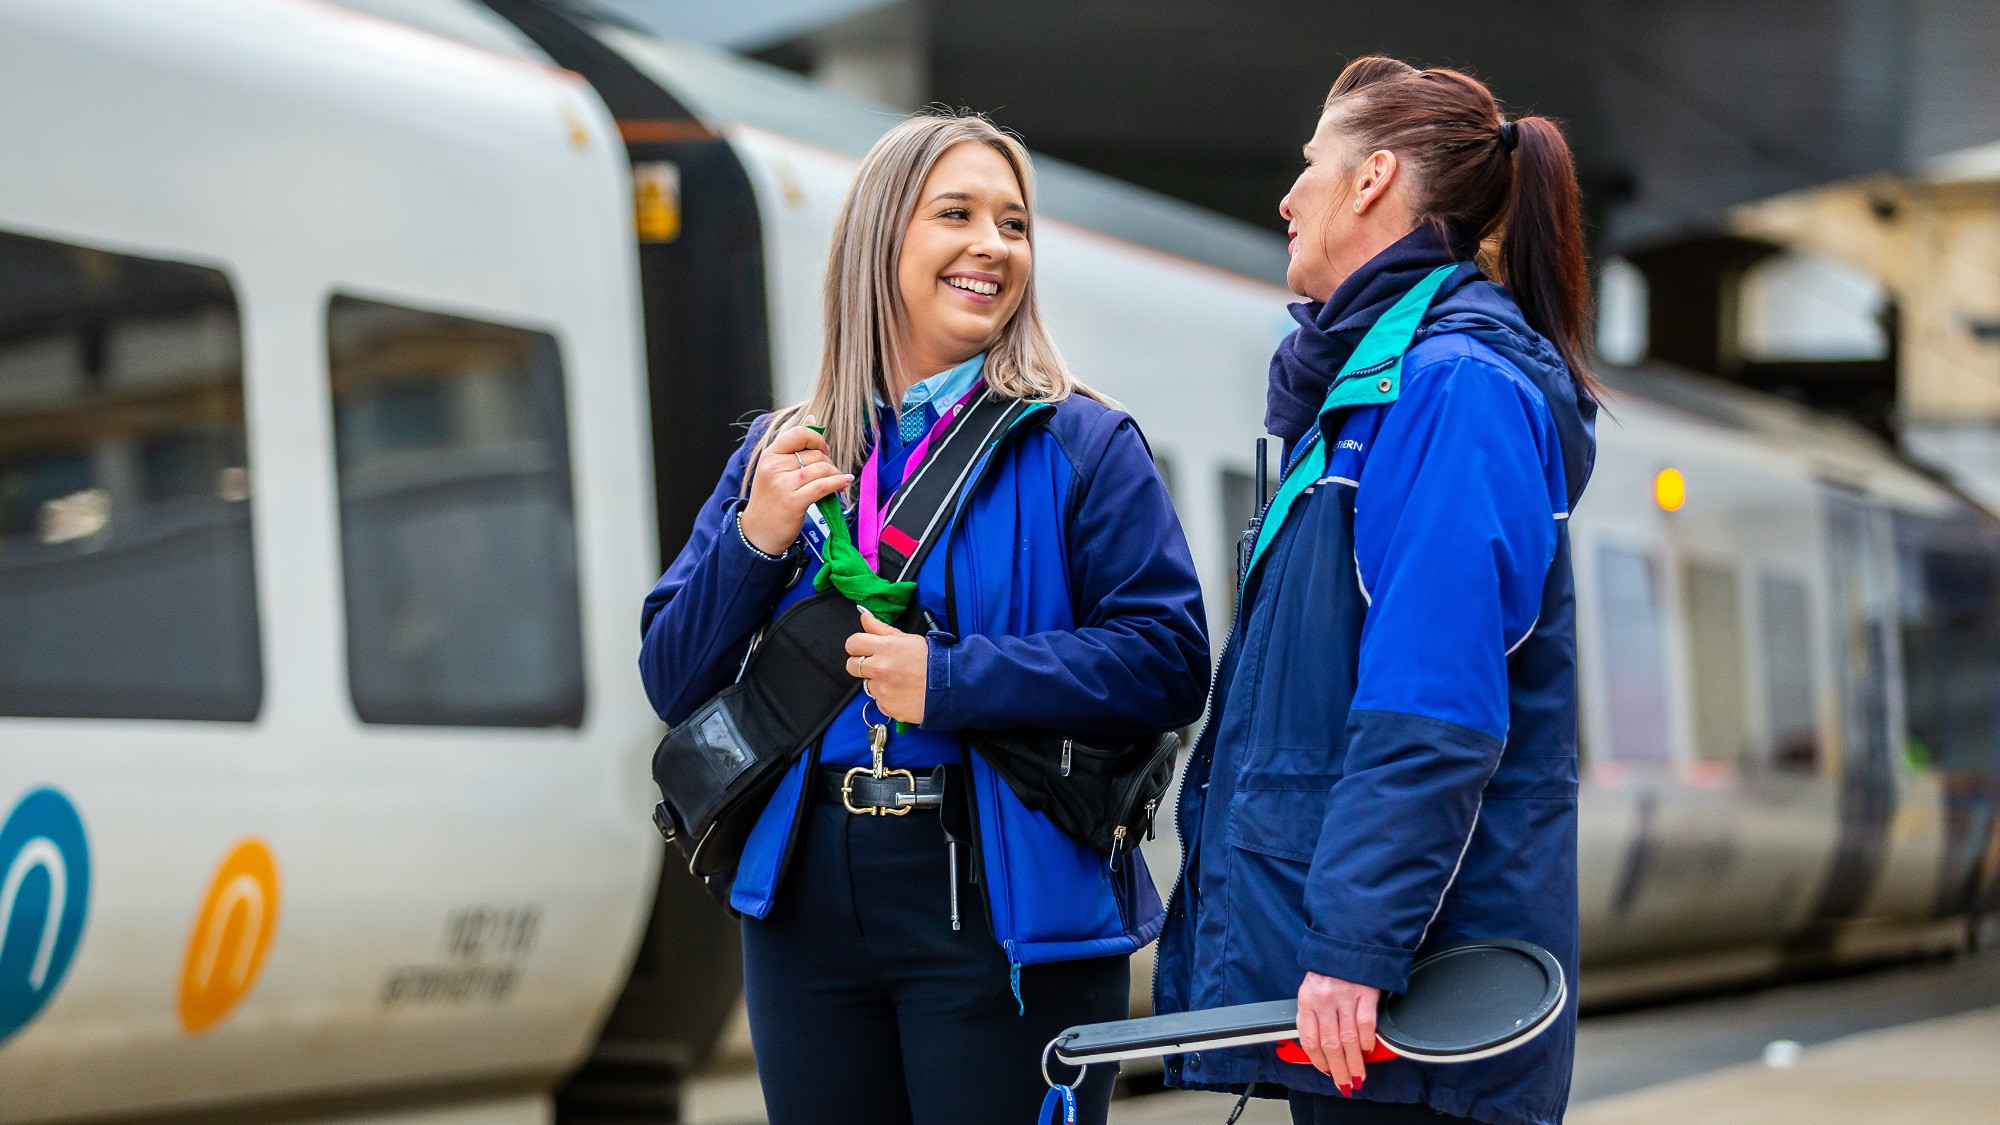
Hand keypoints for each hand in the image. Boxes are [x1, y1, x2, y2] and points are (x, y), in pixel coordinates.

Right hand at [740, 424, 852, 555]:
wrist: (758, 531)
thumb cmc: (771, 499)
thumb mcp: (775, 470)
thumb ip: (793, 448)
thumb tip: (813, 418)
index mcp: (769, 455)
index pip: (798, 434)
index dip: (817, 439)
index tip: (823, 450)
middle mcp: (774, 466)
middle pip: (814, 454)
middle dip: (829, 462)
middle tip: (832, 473)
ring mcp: (783, 484)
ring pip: (822, 469)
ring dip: (835, 474)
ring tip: (839, 481)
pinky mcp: (793, 501)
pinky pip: (823, 486)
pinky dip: (838, 483)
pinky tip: (844, 483)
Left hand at [844, 609, 927, 723]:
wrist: (950, 686)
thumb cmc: (930, 659)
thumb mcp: (907, 639)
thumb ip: (881, 629)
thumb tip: (863, 616)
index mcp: (884, 648)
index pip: (852, 643)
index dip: (857, 646)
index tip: (865, 649)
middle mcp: (879, 669)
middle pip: (851, 666)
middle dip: (862, 664)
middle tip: (878, 666)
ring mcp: (882, 690)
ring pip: (867, 685)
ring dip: (878, 683)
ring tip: (898, 681)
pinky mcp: (887, 707)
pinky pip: (879, 701)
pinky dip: (887, 698)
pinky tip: (902, 693)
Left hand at [1296, 972, 1379, 1093]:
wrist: (1348, 941)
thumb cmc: (1329, 968)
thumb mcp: (1312, 988)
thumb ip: (1314, 1015)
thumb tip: (1320, 1047)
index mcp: (1307, 999)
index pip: (1309, 1039)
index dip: (1318, 1061)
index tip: (1326, 1072)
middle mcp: (1324, 999)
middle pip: (1330, 1044)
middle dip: (1338, 1069)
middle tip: (1344, 1084)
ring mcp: (1345, 996)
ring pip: (1348, 1039)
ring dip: (1354, 1063)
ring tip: (1358, 1077)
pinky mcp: (1365, 992)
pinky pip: (1366, 1024)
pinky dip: (1367, 1041)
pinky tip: (1368, 1051)